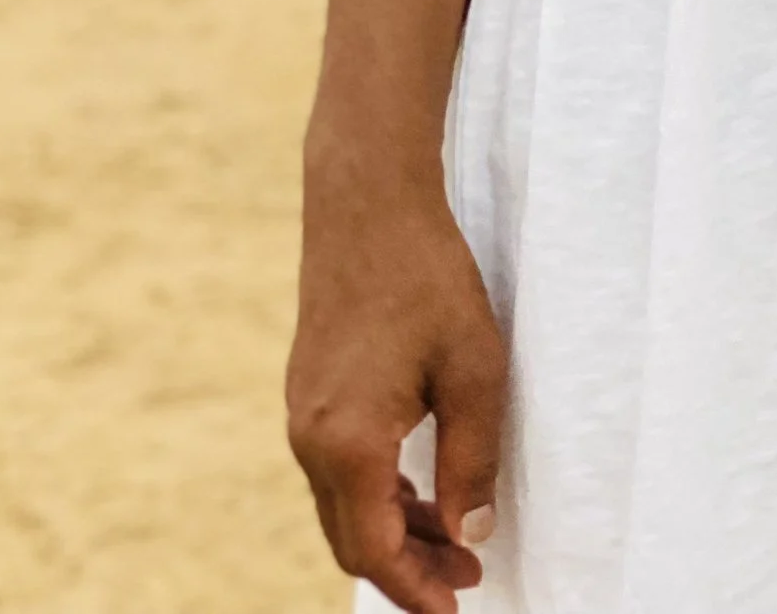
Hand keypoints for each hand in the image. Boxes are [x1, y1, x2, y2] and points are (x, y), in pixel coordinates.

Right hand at [287, 164, 503, 611]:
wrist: (367, 202)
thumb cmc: (428, 278)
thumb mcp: (474, 370)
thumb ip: (471, 460)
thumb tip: (472, 534)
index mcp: (348, 443)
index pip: (375, 550)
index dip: (416, 588)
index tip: (457, 607)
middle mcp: (310, 439)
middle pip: (352, 537)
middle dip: (408, 567)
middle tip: (468, 575)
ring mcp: (302, 415)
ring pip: (343, 505)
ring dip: (394, 529)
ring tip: (455, 536)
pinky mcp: (308, 392)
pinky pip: (336, 469)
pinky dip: (376, 493)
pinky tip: (420, 487)